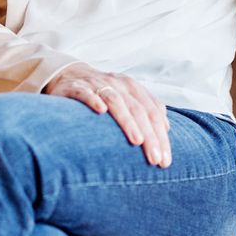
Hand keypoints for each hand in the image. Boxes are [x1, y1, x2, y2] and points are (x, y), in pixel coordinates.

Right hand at [42, 64, 171, 166]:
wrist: (69, 76)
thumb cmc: (103, 94)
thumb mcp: (126, 97)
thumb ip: (146, 110)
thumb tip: (166, 129)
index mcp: (132, 87)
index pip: (152, 111)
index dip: (161, 135)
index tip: (165, 160)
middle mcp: (117, 84)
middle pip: (138, 109)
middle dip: (150, 135)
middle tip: (156, 159)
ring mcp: (97, 84)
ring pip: (116, 101)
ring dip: (128, 121)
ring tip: (137, 141)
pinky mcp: (76, 88)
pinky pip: (86, 93)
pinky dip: (94, 100)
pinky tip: (101, 111)